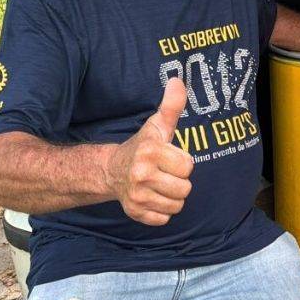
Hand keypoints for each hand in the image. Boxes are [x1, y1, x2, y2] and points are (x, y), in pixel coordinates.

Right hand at [105, 78, 193, 226]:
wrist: (112, 170)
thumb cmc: (143, 145)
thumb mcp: (158, 125)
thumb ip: (171, 105)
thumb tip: (177, 80)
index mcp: (151, 152)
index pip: (188, 166)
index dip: (183, 162)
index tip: (171, 158)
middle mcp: (141, 175)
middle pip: (184, 189)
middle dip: (179, 181)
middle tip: (166, 172)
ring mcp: (137, 197)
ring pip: (176, 206)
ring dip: (173, 197)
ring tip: (161, 184)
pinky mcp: (134, 213)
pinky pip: (164, 219)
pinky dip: (162, 211)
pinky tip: (153, 197)